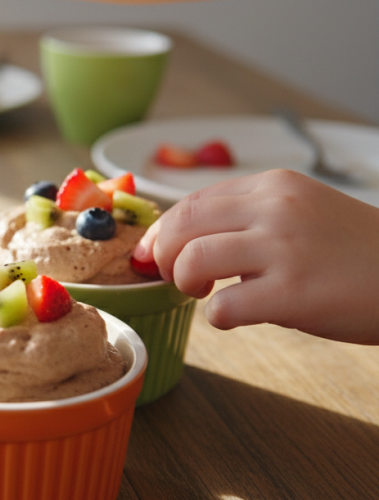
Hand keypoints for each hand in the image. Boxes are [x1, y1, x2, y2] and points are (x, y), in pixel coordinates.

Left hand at [134, 169, 378, 344]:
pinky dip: (217, 318)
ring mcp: (285, 249)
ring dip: (185, 283)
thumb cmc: (358, 252)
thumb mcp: (305, 211)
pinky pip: (224, 307)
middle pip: (181, 224)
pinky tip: (238, 317)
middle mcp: (276, 209)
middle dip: (164, 255)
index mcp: (274, 186)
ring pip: (193, 260)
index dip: (162, 232)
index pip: (192, 201)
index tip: (153, 254)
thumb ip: (250, 217)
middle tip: (178, 277)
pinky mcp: (294, 292)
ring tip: (206, 294)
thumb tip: (186, 240)